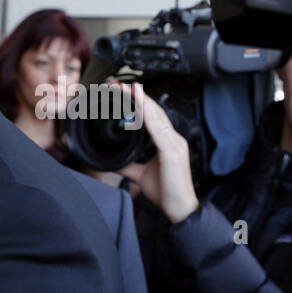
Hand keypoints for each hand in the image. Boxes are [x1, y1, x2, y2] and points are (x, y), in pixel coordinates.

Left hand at [116, 84, 200, 223]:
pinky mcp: (173, 153)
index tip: (125, 92)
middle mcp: (173, 139)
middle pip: (154, 112)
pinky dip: (150, 119)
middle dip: (138, 96)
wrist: (180, 208)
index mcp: (167, 142)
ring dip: (142, 102)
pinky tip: (142, 110)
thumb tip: (112, 161)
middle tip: (122, 84)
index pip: (152, 117)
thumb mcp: (140, 175)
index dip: (139, 103)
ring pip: (157, 118)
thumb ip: (128, 165)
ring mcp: (175, 144)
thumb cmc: (166, 191)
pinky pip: (160, 132)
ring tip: (130, 89)